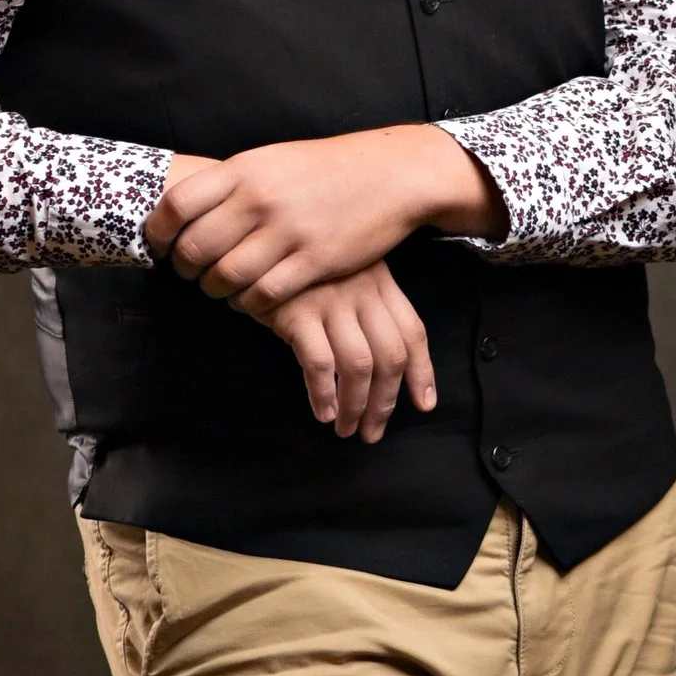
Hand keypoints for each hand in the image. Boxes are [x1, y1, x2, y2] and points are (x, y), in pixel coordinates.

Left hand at [146, 124, 503, 304]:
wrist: (390, 174)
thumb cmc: (326, 168)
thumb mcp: (272, 159)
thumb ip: (233, 183)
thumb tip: (187, 208)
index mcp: (244, 169)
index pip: (178, 205)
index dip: (159, 232)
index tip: (159, 246)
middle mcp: (260, 199)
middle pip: (195, 249)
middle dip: (185, 269)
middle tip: (190, 273)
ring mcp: (287, 232)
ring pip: (226, 277)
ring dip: (214, 290)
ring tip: (220, 288)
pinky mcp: (313, 261)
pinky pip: (262, 294)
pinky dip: (248, 304)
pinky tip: (250, 299)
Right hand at [258, 263, 438, 439]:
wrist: (251, 243)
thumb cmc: (299, 268)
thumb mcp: (343, 273)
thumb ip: (366, 306)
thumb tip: (385, 366)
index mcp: (380, 281)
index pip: (413, 331)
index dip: (423, 372)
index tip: (423, 404)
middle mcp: (362, 290)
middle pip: (390, 356)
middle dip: (385, 402)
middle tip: (373, 432)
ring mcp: (331, 300)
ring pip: (358, 366)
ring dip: (355, 406)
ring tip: (346, 429)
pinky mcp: (297, 312)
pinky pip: (319, 363)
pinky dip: (323, 393)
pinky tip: (323, 411)